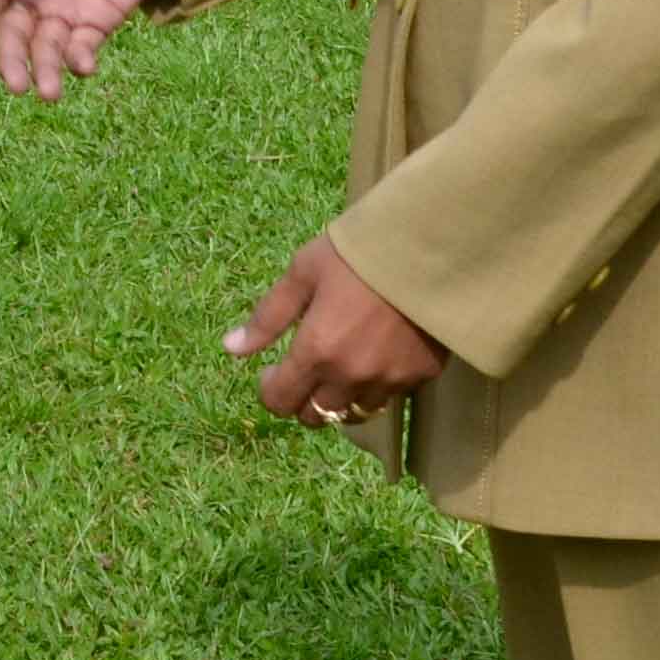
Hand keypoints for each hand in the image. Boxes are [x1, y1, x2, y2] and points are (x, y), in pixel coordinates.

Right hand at [0, 0, 166, 101]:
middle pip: (12, 34)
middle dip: (11, 61)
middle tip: (18, 86)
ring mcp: (64, 10)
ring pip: (45, 49)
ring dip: (44, 71)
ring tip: (51, 93)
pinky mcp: (96, 22)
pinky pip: (81, 48)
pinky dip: (79, 62)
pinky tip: (84, 67)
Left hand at [226, 233, 446, 428]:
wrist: (429, 243)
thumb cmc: (358, 252)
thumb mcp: (304, 273)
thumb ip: (268, 317)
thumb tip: (231, 348)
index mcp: (316, 351)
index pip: (279, 401)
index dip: (269, 389)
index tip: (273, 370)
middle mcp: (351, 376)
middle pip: (314, 416)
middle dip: (302, 398)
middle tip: (307, 368)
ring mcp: (389, 380)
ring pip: (353, 413)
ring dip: (340, 397)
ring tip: (342, 365)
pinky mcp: (421, 375)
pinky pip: (390, 394)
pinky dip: (377, 383)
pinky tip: (378, 353)